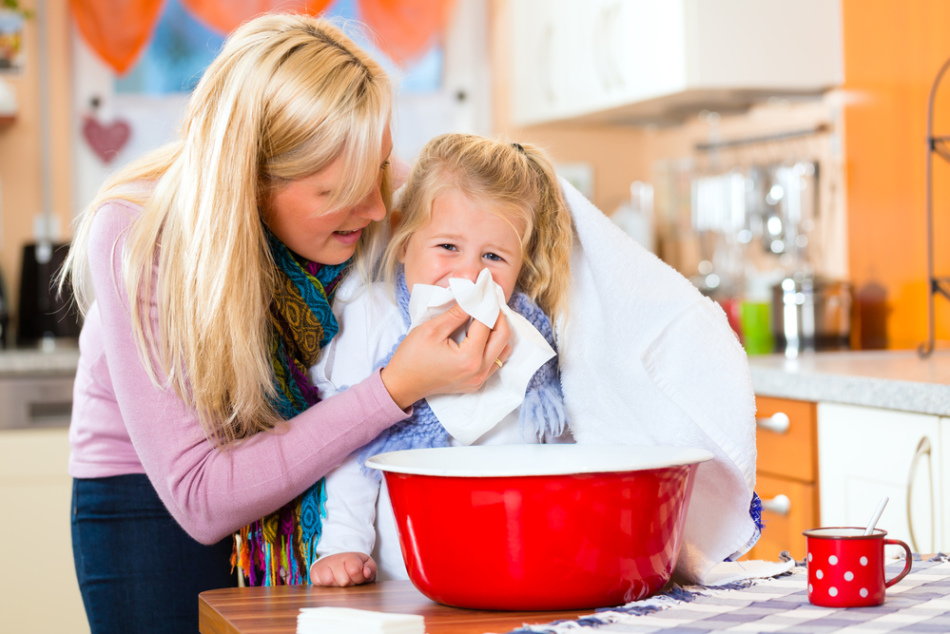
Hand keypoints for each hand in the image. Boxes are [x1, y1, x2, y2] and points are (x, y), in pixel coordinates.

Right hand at [310, 552, 376, 586]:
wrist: (339, 561)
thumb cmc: (354, 566)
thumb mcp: (366, 565)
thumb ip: (370, 568)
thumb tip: (366, 572)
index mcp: (351, 558)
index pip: (354, 570)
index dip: (358, 577)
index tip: (358, 576)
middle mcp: (336, 560)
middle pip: (343, 580)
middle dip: (349, 583)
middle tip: (349, 580)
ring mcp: (324, 566)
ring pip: (330, 581)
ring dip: (337, 585)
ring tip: (340, 581)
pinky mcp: (314, 573)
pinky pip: (318, 583)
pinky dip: (325, 586)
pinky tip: (331, 582)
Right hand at [381, 304, 511, 409]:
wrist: (402, 384)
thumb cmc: (412, 356)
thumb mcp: (432, 329)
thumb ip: (456, 313)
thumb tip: (473, 297)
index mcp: (469, 357)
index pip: (487, 324)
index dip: (487, 304)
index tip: (486, 290)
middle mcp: (479, 371)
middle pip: (503, 337)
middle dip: (498, 316)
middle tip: (488, 301)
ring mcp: (479, 379)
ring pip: (503, 350)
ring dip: (498, 331)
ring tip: (487, 316)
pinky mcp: (476, 383)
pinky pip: (495, 361)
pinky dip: (493, 345)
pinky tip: (482, 334)